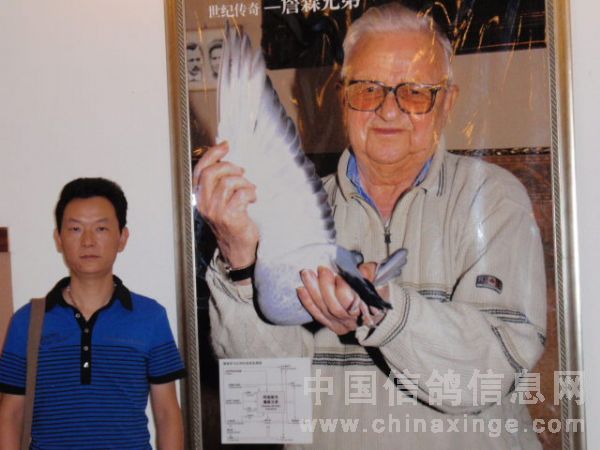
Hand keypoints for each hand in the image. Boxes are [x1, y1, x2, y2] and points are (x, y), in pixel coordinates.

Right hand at [193, 142, 258, 268]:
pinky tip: (253, 199)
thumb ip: (218, 183)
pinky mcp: (229, 217)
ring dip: (244, 182)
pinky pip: (241, 194)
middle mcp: (204, 204)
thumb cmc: (231, 221)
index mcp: (199, 197)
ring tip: (249, 189)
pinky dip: (251, 193)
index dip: (213, 154)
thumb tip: (226, 160)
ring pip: (229, 182)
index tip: (226, 145)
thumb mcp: (219, 201)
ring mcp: (216, 211)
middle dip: (230, 167)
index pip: (200, 169)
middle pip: (212, 173)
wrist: (237, 247)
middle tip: (242, 172)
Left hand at [296, 263, 386, 334]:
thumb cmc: (375, 292)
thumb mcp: (377, 280)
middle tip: (321, 269)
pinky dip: (307, 301)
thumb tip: (361, 270)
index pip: (350, 302)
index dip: (342, 288)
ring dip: (313, 290)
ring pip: (323, 309)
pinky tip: (301, 289)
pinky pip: (316, 313)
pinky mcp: (330, 324)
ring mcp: (340, 325)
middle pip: (334, 306)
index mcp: (366, 311)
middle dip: (325, 286)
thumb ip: (369, 274)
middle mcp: (352, 321)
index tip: (338, 275)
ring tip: (307, 274)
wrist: (376, 311)